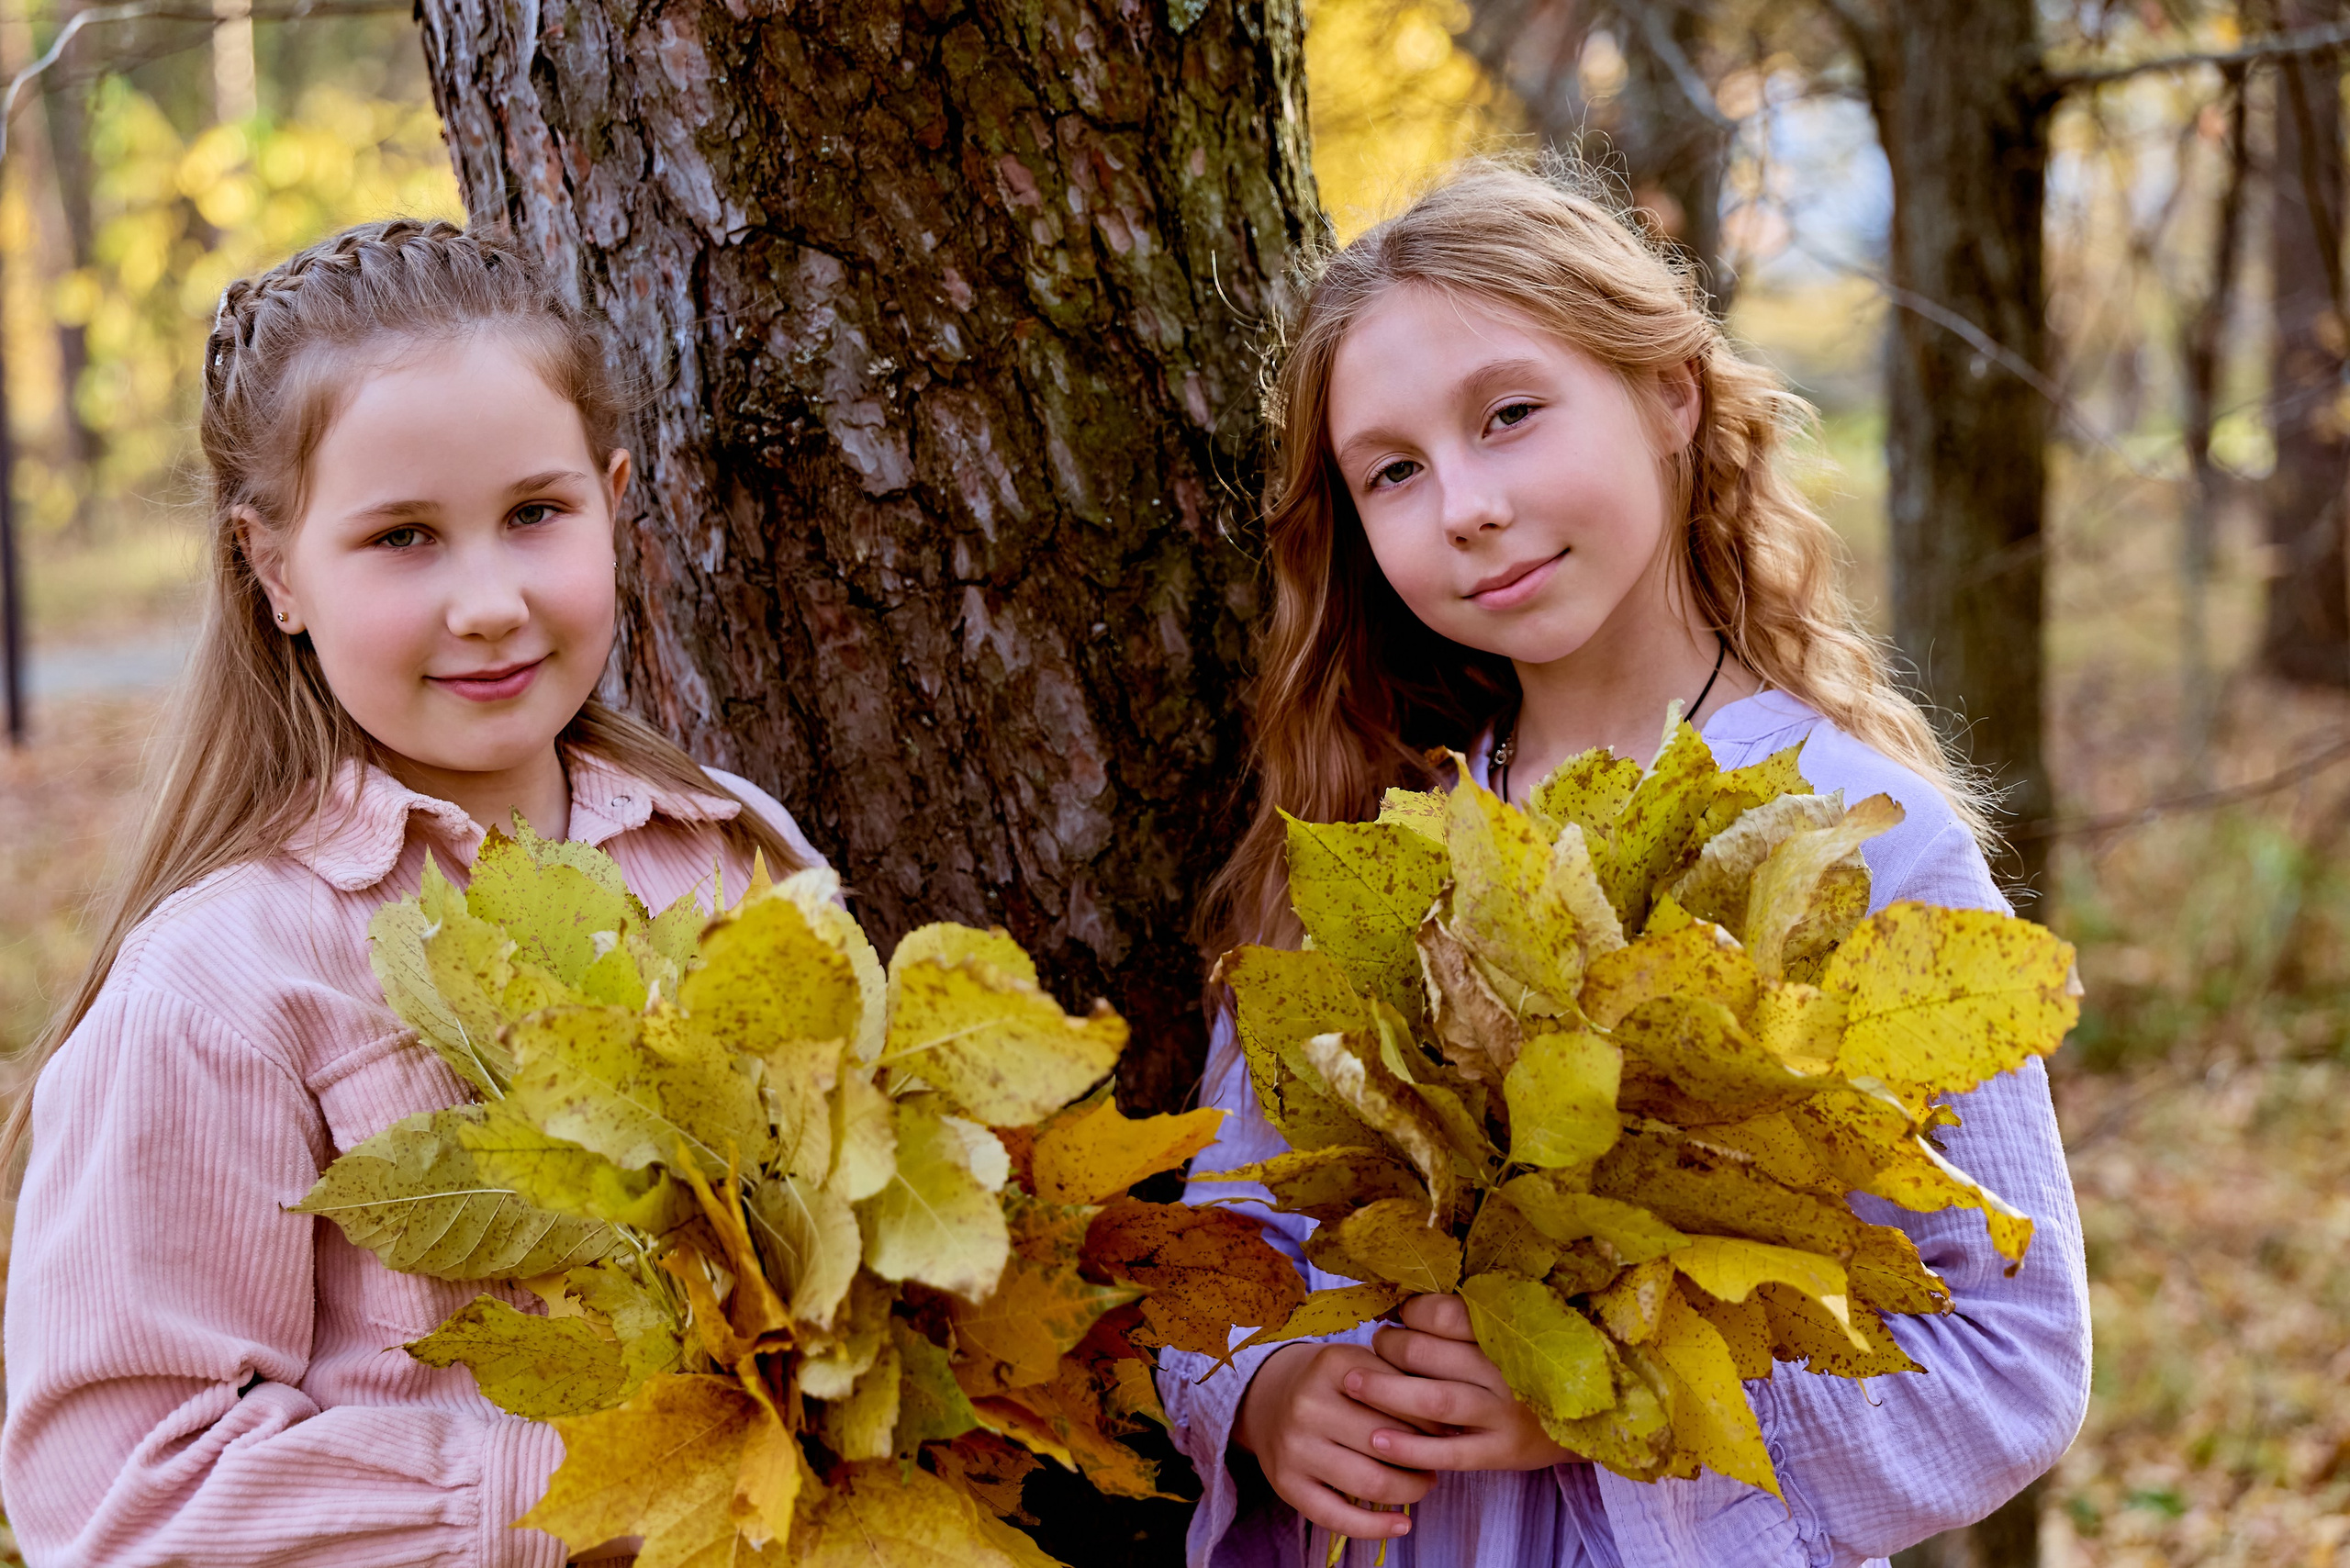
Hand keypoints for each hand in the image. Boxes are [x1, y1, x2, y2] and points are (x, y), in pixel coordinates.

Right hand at [1233, 1341, 1430, 1539]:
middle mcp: (1308, 1404)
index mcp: (1332, 1364)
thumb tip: (1453, 1425)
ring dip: (1410, 1489)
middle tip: (1440, 1457)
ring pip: (1370, 1483)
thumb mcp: (1361, 1362)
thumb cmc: (1331, 1381)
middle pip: (1389, 1443)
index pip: (1401, 1400)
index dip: (1434, 1419)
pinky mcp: (1286, 1484)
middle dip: (1426, 1456)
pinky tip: (1402, 1524)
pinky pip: (1338, 1518)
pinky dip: (1376, 1528)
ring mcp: (1294, 1447)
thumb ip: (1401, 1382)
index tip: (1448, 1427)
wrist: (1267, 1395)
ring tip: (1424, 1482)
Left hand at [1353, 1294, 1580, 1471]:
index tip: (1398, 1316)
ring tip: (1354, 1384)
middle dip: (1391, 1347)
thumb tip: (1403, 1303)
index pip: (1445, 1314)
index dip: (1411, 1313)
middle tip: (1377, 1345)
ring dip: (1385, 1390)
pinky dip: (1409, 1447)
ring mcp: (1506, 1412)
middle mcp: (1508, 1369)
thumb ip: (1469, 1320)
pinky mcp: (1503, 1451)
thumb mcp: (1512, 1334)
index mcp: (1509, 1330)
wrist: (1593, 1420)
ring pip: (1434, 1400)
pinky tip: (1377, 1440)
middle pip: (1430, 1353)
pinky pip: (1448, 1451)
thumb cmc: (1532, 1368)